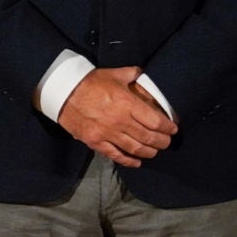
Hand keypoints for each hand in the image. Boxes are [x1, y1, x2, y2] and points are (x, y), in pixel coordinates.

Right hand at [59, 66, 174, 167]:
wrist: (64, 92)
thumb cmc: (90, 82)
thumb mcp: (115, 74)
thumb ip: (133, 74)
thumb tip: (145, 74)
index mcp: (127, 103)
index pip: (155, 121)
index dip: (167, 128)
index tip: (173, 129)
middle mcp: (120, 121)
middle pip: (148, 137)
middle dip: (162, 142)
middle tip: (167, 142)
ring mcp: (107, 134)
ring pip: (134, 148)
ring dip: (148, 152)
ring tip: (155, 151)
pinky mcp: (95, 142)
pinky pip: (115, 155)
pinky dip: (128, 161)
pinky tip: (137, 162)